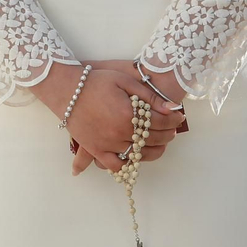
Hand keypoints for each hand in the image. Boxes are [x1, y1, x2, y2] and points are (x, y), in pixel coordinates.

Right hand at [37, 63, 182, 175]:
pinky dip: (127, 165)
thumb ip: (149, 96)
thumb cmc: (96, 81)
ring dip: (153, 151)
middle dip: (167, 134)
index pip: (160, 121)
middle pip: (152, 139)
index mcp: (129, 114)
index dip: (173, 119)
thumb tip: (171, 108)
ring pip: (138, 155)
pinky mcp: (96, 150)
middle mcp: (120, 133)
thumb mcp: (125, 80)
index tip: (179, 116)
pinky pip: (115, 165)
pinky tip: (135, 158)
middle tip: (172, 130)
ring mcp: (107, 144)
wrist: (66, 89)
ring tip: (159, 144)